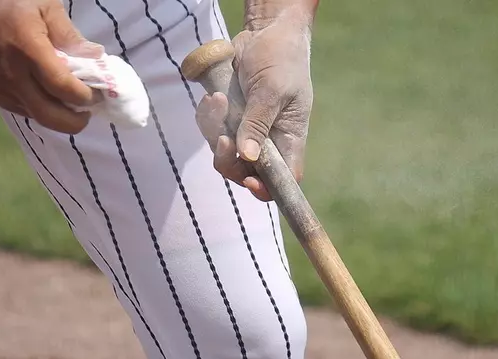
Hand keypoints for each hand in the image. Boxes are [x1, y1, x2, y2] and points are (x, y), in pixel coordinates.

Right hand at [0, 0, 103, 133]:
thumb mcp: (43, 5)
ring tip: (71, 103)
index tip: (98, 94)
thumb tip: (96, 56)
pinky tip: (49, 98)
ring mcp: (0, 88)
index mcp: (28, 51)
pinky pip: (23, 110)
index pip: (63, 89)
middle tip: (88, 111)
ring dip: (58, 117)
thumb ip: (70, 34)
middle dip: (75, 121)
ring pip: (37, 117)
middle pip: (51, 116)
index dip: (85, 97)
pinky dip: (40, 110)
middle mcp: (13, 76)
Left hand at [196, 20, 312, 200]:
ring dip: (215, 131)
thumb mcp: (271, 90)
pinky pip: (212, 131)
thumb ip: (258, 124)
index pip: (283, 179)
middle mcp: (269, 140)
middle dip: (228, 159)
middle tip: (223, 139)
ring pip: (224, 152)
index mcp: (289, 139)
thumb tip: (248, 157)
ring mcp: (247, 130)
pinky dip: (208, 117)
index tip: (249, 179)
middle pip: (245, 171)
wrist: (265, 30)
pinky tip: (213, 97)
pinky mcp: (230, 118)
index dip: (266, 188)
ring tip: (219, 100)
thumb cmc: (281, 58)